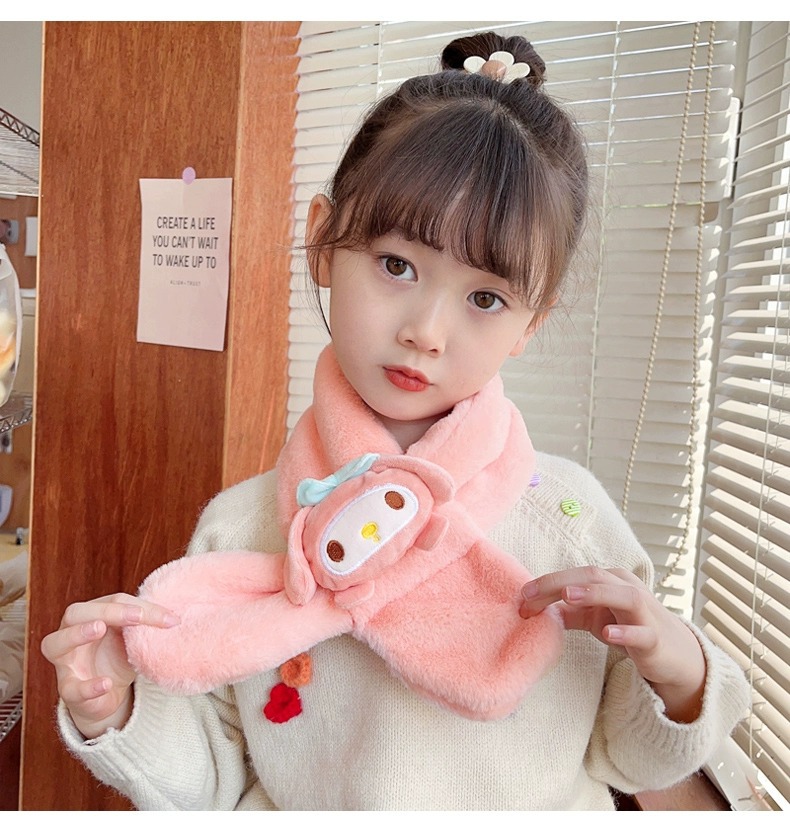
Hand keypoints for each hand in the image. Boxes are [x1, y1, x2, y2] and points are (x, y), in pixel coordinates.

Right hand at [41, 593, 179, 738]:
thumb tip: (175, 617)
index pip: (112, 602)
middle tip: (134, 615)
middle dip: (105, 610)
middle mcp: (71, 634)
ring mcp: (66, 662)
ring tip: (98, 628)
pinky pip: (70, 688)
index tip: (169, 618)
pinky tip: (104, 683)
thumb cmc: (117, 656)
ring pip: (55, 643)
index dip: (139, 607)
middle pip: (76, 613)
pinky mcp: (67, 690)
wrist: (105, 695)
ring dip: (77, 633)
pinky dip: (88, 686)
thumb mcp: (132, 638)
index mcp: (90, 615)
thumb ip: (145, 625)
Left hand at [520, 567, 706, 722]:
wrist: (673, 653)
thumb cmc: (629, 626)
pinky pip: (641, 633)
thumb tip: (533, 608)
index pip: (575, 575)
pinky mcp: (654, 638)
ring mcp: (644, 613)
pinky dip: (624, 632)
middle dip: (559, 583)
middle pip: (593, 576)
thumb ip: (566, 611)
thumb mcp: (593, 617)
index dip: (546, 583)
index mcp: (610, 581)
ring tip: (568, 595)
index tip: (522, 597)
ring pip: (623, 595)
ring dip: (595, 593)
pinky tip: (606, 633)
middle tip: (530, 595)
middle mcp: (627, 589)